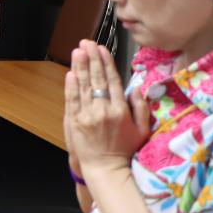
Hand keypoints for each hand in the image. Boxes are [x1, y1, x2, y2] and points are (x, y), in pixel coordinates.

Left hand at [64, 40, 149, 174]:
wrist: (106, 168)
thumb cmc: (126, 149)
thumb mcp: (142, 129)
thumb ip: (141, 107)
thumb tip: (137, 87)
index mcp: (121, 110)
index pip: (113, 81)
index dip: (107, 63)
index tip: (102, 49)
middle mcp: (104, 110)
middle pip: (97, 79)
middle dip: (92, 59)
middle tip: (87, 43)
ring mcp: (87, 115)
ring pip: (83, 86)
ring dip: (80, 67)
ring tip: (78, 51)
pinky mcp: (75, 121)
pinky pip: (72, 100)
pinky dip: (71, 86)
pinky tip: (70, 73)